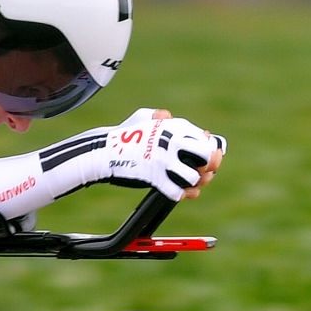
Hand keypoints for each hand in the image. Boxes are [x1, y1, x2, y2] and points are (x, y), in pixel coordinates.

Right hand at [99, 109, 226, 200]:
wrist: (101, 152)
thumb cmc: (120, 135)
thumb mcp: (141, 117)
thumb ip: (159, 117)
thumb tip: (167, 116)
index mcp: (174, 126)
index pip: (206, 140)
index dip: (209, 152)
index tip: (203, 159)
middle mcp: (173, 141)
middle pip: (207, 156)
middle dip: (209, 167)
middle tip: (202, 173)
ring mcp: (164, 160)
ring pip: (194, 177)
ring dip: (193, 183)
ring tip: (188, 183)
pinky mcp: (155, 177)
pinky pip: (177, 192)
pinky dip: (181, 195)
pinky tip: (180, 193)